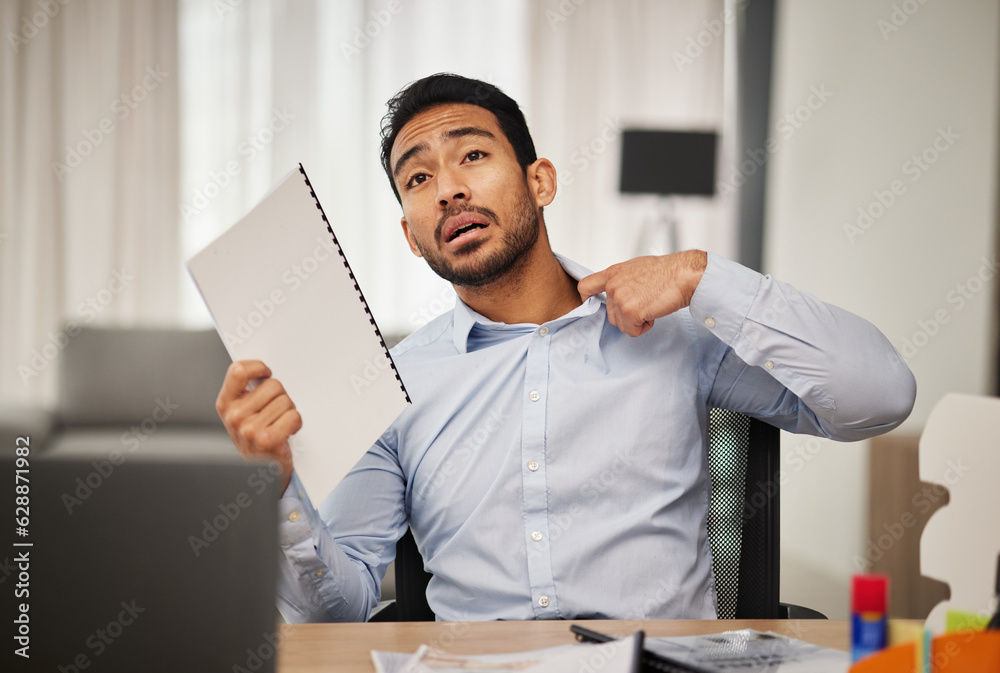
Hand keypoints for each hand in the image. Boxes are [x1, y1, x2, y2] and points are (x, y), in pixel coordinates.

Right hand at [216, 359, 301, 491]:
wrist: (261, 470)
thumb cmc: (254, 438)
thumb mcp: (241, 413)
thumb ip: (247, 391)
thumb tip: (265, 371)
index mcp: (225, 404)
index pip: (238, 370)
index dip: (257, 367)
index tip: (266, 373)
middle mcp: (235, 416)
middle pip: (272, 385)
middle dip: (280, 396)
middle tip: (275, 412)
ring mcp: (250, 429)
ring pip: (286, 400)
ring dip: (288, 411)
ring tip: (279, 424)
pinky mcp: (268, 439)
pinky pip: (293, 416)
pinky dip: (295, 423)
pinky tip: (286, 432)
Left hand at [577, 251, 706, 336]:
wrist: (683, 274)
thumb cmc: (666, 271)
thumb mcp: (636, 268)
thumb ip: (621, 280)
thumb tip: (618, 291)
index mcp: (613, 273)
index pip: (585, 286)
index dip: (587, 299)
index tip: (592, 305)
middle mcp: (613, 285)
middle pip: (610, 314)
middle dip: (627, 315)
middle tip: (645, 303)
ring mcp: (620, 298)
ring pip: (621, 325)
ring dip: (637, 321)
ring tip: (651, 305)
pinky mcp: (630, 312)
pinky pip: (632, 331)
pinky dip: (645, 326)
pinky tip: (654, 312)